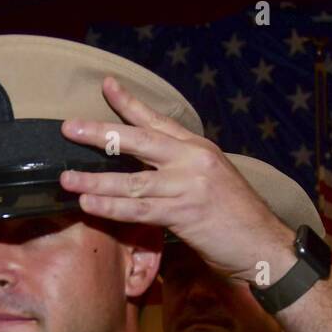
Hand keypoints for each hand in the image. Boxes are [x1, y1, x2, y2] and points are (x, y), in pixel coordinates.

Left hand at [59, 77, 296, 285]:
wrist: (264, 245)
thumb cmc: (238, 218)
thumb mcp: (213, 181)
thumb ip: (184, 170)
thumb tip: (153, 170)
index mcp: (199, 149)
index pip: (159, 120)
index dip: (130, 103)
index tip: (107, 86)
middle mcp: (192, 160)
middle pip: (139, 140)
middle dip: (101, 133)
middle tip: (69, 128)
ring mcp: (188, 186)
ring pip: (132, 179)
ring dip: (95, 179)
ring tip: (67, 178)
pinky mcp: (184, 214)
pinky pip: (139, 209)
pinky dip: (111, 206)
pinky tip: (89, 203)